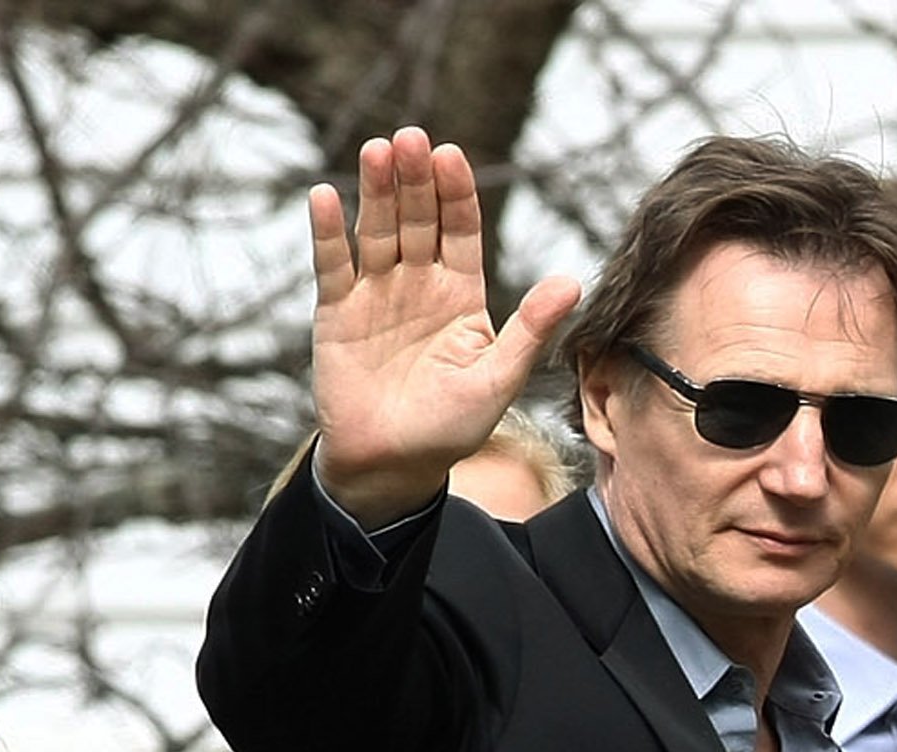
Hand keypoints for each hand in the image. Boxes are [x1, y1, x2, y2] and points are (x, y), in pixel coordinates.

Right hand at [308, 125, 580, 526]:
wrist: (391, 467)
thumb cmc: (449, 429)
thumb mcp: (497, 379)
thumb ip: (530, 330)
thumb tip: (572, 283)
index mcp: (461, 293)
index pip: (460, 228)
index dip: (456, 193)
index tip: (451, 156)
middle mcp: (418, 283)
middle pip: (416, 217)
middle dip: (414, 179)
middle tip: (411, 138)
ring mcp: (376, 294)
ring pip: (376, 231)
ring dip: (374, 190)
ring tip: (376, 151)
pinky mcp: (337, 313)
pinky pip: (332, 266)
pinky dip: (327, 233)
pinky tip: (324, 196)